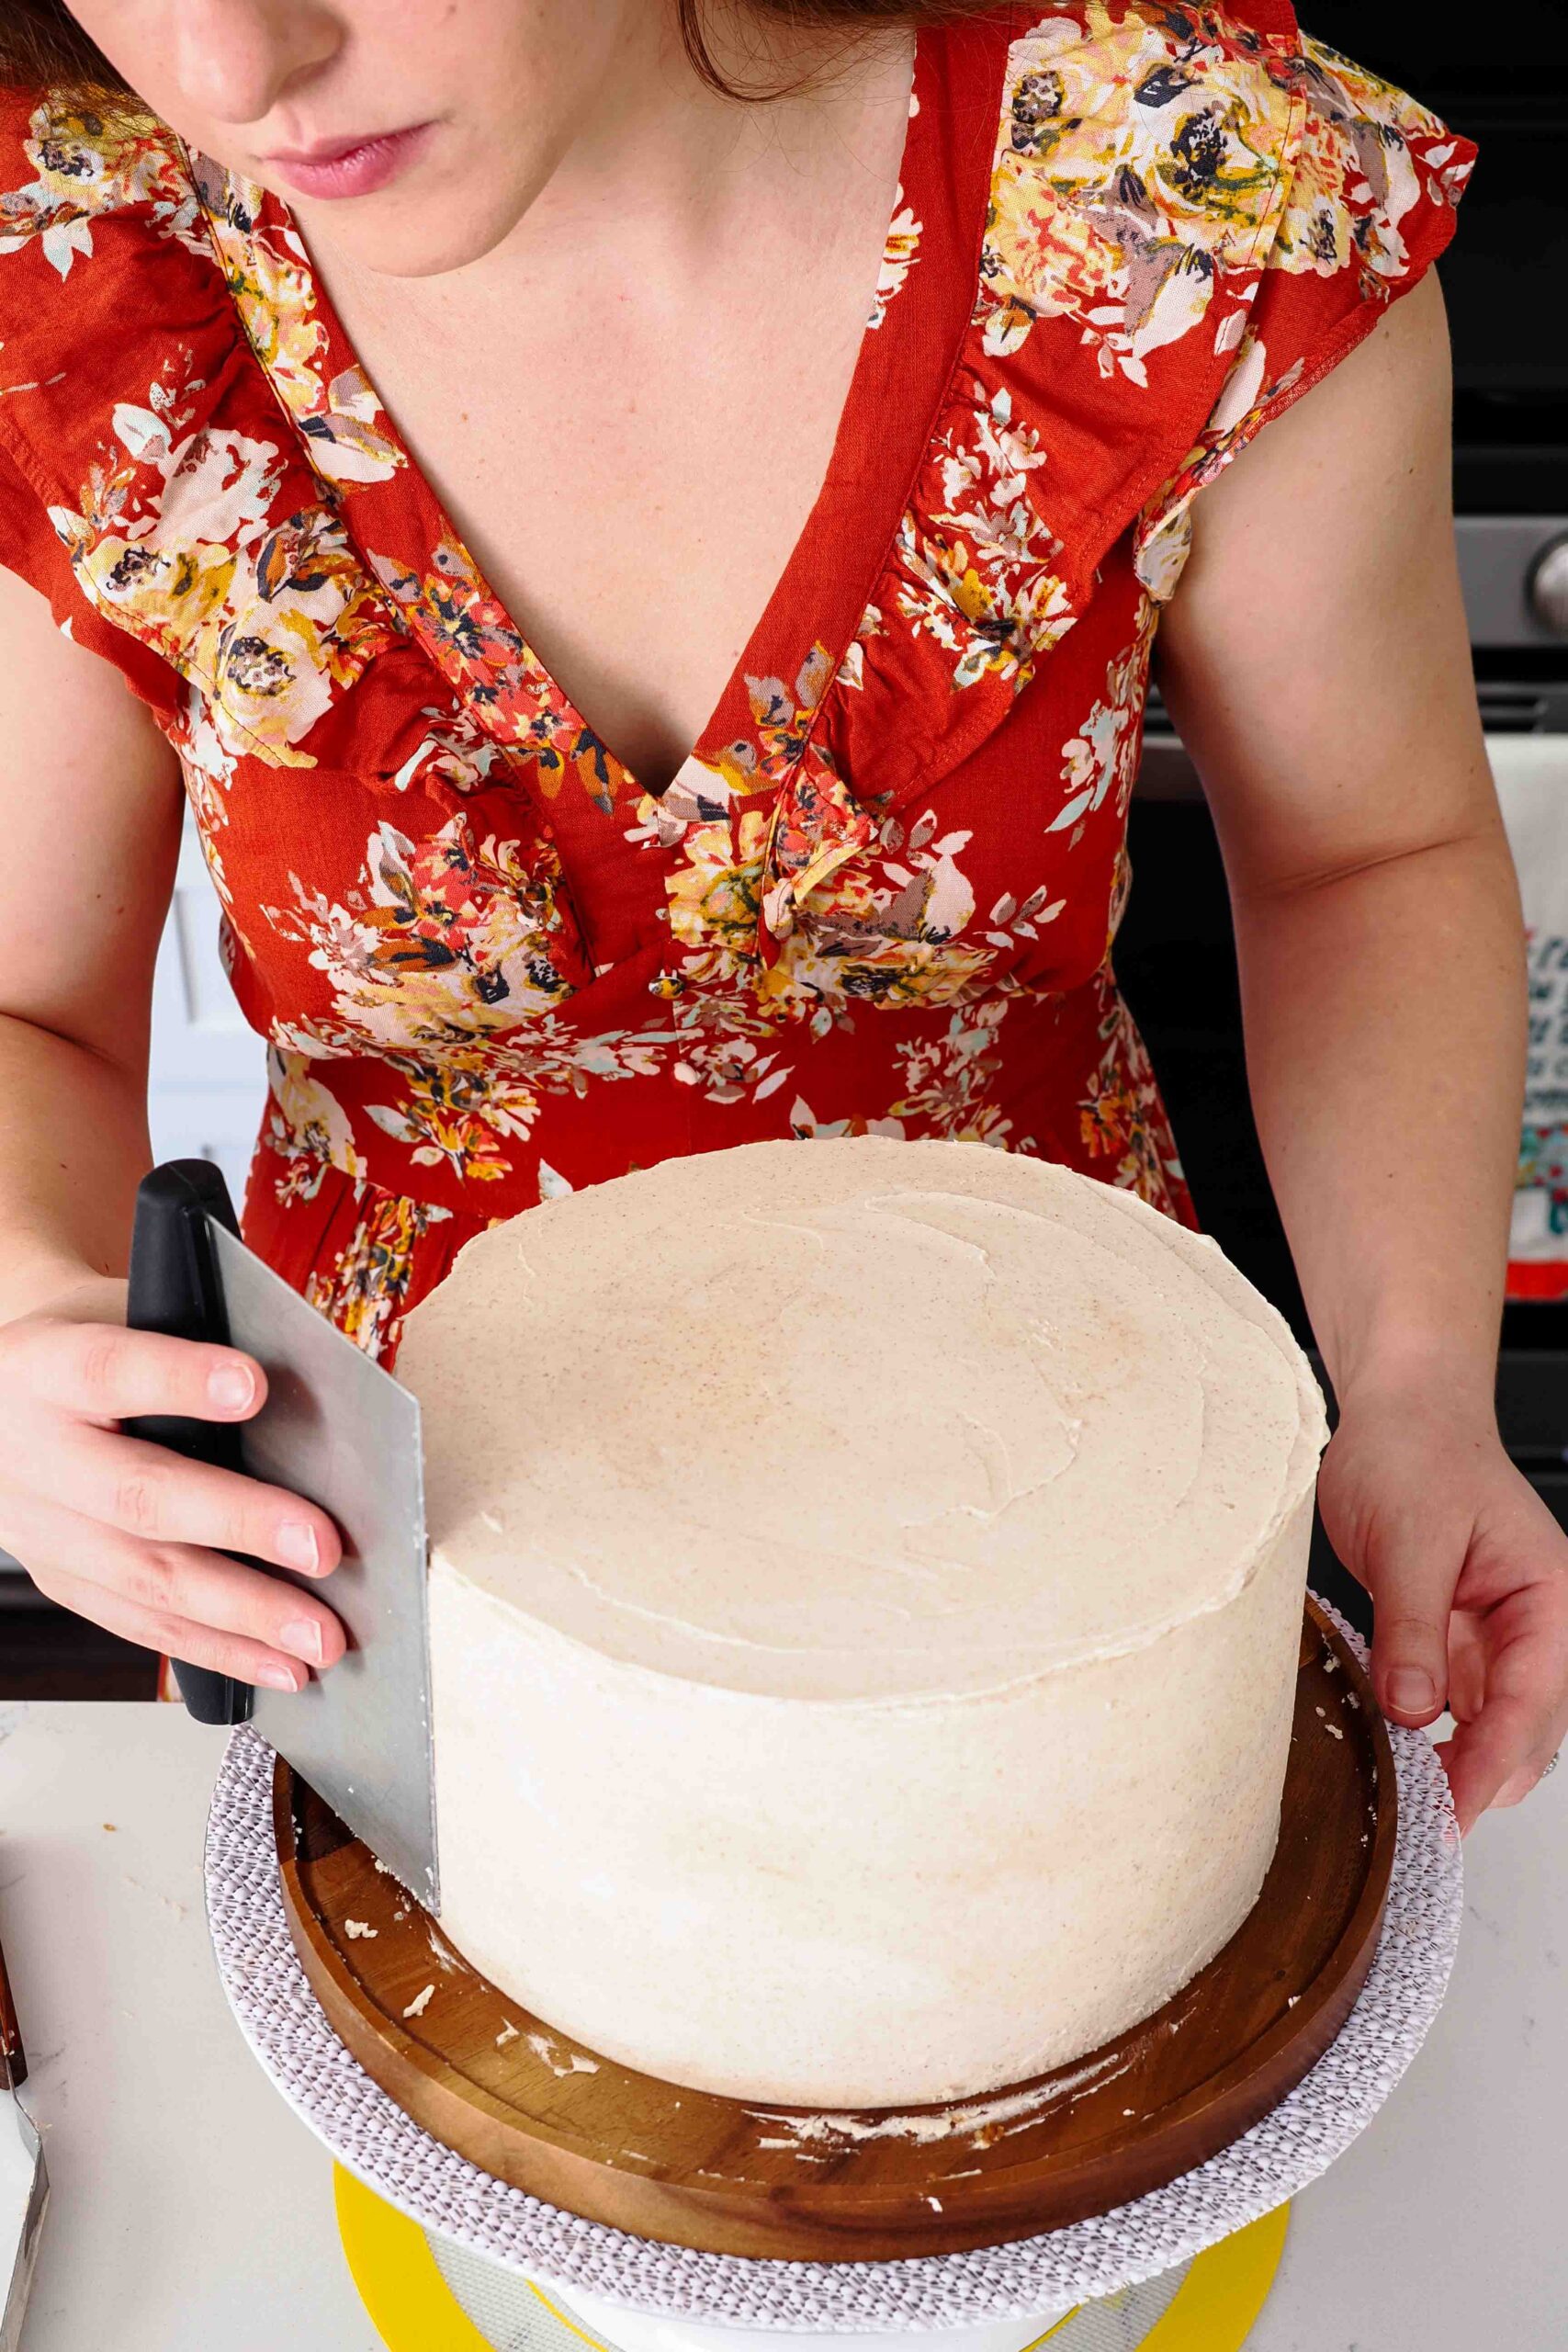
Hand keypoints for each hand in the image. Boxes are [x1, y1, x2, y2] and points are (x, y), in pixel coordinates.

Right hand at [0, 1275, 344, 1689]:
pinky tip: (279, 1665)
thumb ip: (191, 1347)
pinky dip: (217, 1650)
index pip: (111, 1370)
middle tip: (322, 1547)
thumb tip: (309, 1397)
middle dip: (240, 1524)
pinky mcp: (62, 1582)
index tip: (253, 1386)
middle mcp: (35, 1455)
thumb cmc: (87, 1350)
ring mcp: (43, 1531)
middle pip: (139, 1495)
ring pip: (145, 1578)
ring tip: (319, 1637)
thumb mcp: (117, 1317)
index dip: (179, 1379)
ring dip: (243, 1614)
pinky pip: (142, 1623)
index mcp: (45, 1369)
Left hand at [1316, 1378, 1567, 1832]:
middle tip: (1417, 1820)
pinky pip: (1453, 1706)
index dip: (1490, 1767)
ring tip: (1403, 1796)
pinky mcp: (1456, 1641)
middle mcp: (1536, 1627)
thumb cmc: (1418, 1452)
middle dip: (1480, 1782)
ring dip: (1456, 1766)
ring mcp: (1497, 1638)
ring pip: (1492, 1729)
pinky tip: (1393, 1751)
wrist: (1398, 1415)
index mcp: (1550, 1600)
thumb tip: (1413, 1710)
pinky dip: (1430, 1736)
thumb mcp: (1409, 1538)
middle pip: (1525, 1735)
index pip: (1531, 1707)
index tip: (1453, 1814)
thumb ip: (1414, 1627)